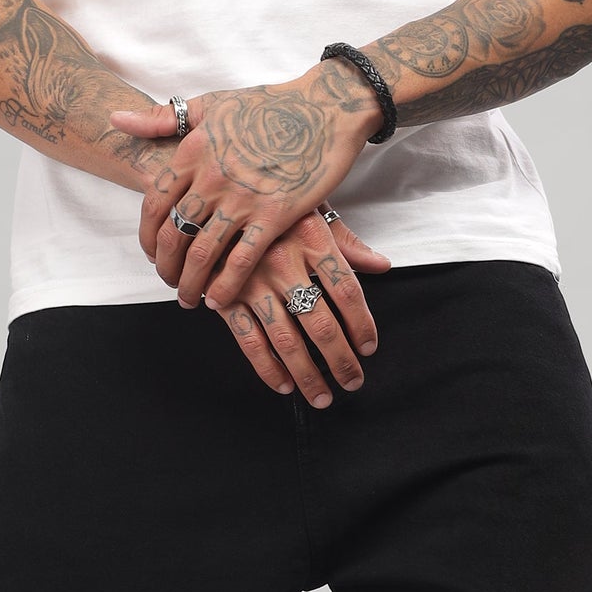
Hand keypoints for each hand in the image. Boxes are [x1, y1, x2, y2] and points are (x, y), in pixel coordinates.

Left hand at [111, 67, 380, 310]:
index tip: (152, 253)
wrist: (325, 107)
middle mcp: (211, 177)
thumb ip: (162, 118)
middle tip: (170, 282)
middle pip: (172, 235)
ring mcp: (242, 198)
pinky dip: (225, 286)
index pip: (154, 204)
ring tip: (191, 298)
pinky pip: (241, 261)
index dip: (147, 236)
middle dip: (165, 267)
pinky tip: (219, 300)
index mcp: (192, 151)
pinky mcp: (275, 215)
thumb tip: (116, 118)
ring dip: (190, 283)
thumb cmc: (269, 106)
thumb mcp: (210, 104)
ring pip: (201, 254)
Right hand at [214, 211, 393, 405]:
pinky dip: (267, 367)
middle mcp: (282, 262)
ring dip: (307, 375)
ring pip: (286, 340)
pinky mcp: (225, 296)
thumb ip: (345, 242)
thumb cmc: (267, 204)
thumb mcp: (309, 210)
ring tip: (323, 396)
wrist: (210, 195)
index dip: (362, 323)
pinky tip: (283, 384)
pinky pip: (248, 340)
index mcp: (310, 238)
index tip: (369, 347)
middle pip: (320, 323)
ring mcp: (251, 282)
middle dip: (340, 360)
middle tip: (354, 382)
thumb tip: (382, 265)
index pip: (346, 290)